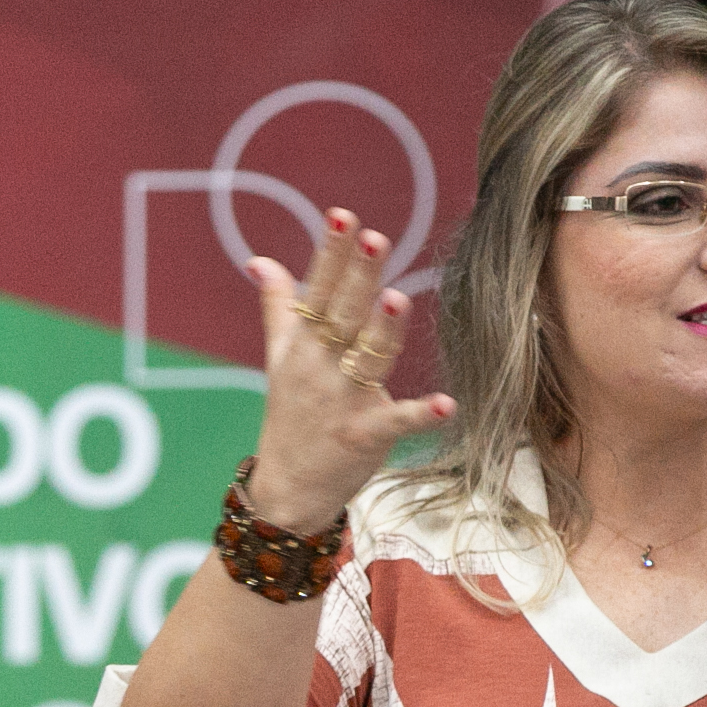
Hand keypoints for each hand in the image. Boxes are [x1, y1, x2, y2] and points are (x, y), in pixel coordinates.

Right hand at [241, 208, 454, 529]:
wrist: (287, 491)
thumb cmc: (290, 416)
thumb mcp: (279, 358)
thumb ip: (278, 307)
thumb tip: (260, 260)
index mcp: (302, 345)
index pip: (318, 290)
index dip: (332, 254)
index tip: (342, 216)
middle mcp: (320, 368)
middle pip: (342, 315)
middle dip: (358, 277)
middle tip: (374, 238)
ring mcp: (342, 403)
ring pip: (367, 358)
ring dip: (382, 330)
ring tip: (396, 298)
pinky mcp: (365, 436)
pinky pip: (396, 421)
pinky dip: (421, 414)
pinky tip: (447, 403)